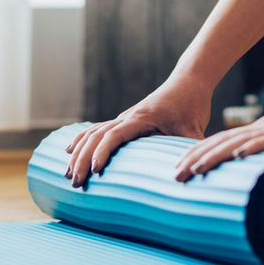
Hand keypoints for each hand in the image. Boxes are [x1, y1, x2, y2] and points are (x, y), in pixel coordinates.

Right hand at [63, 83, 211, 188]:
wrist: (188, 81)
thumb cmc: (192, 104)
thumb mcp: (195, 129)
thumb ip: (193, 150)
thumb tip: (193, 174)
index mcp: (142, 117)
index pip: (115, 134)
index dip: (103, 152)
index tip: (95, 171)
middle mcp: (128, 116)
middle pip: (97, 136)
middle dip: (83, 159)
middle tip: (75, 183)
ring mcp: (124, 117)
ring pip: (93, 133)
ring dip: (78, 153)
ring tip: (68, 175)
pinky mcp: (125, 120)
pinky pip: (97, 129)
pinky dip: (82, 140)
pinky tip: (69, 151)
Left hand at [172, 78, 263, 182]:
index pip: (225, 143)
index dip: (200, 155)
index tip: (180, 170)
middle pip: (225, 143)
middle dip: (197, 159)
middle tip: (174, 176)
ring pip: (242, 142)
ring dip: (215, 156)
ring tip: (194, 168)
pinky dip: (254, 147)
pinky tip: (238, 154)